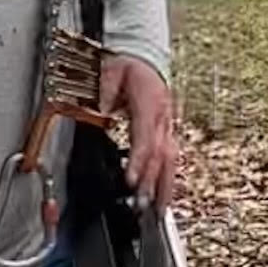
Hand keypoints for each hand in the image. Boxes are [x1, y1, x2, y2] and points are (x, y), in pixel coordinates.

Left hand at [100, 56, 180, 208]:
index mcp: (148, 101)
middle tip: (143, 206)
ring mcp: (168, 123)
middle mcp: (162, 115)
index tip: (131, 181)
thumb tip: (96, 115)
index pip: (145, 137)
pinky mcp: (168, 130)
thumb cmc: (125, 66)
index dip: (139, 161)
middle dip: (153, 183)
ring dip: (165, 186)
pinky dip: (167, 178)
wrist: (144, 56)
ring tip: (160, 210)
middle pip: (161, 154)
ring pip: (170, 158)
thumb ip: (101, 98)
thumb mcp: (108, 76)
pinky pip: (171, 157)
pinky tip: (163, 195)